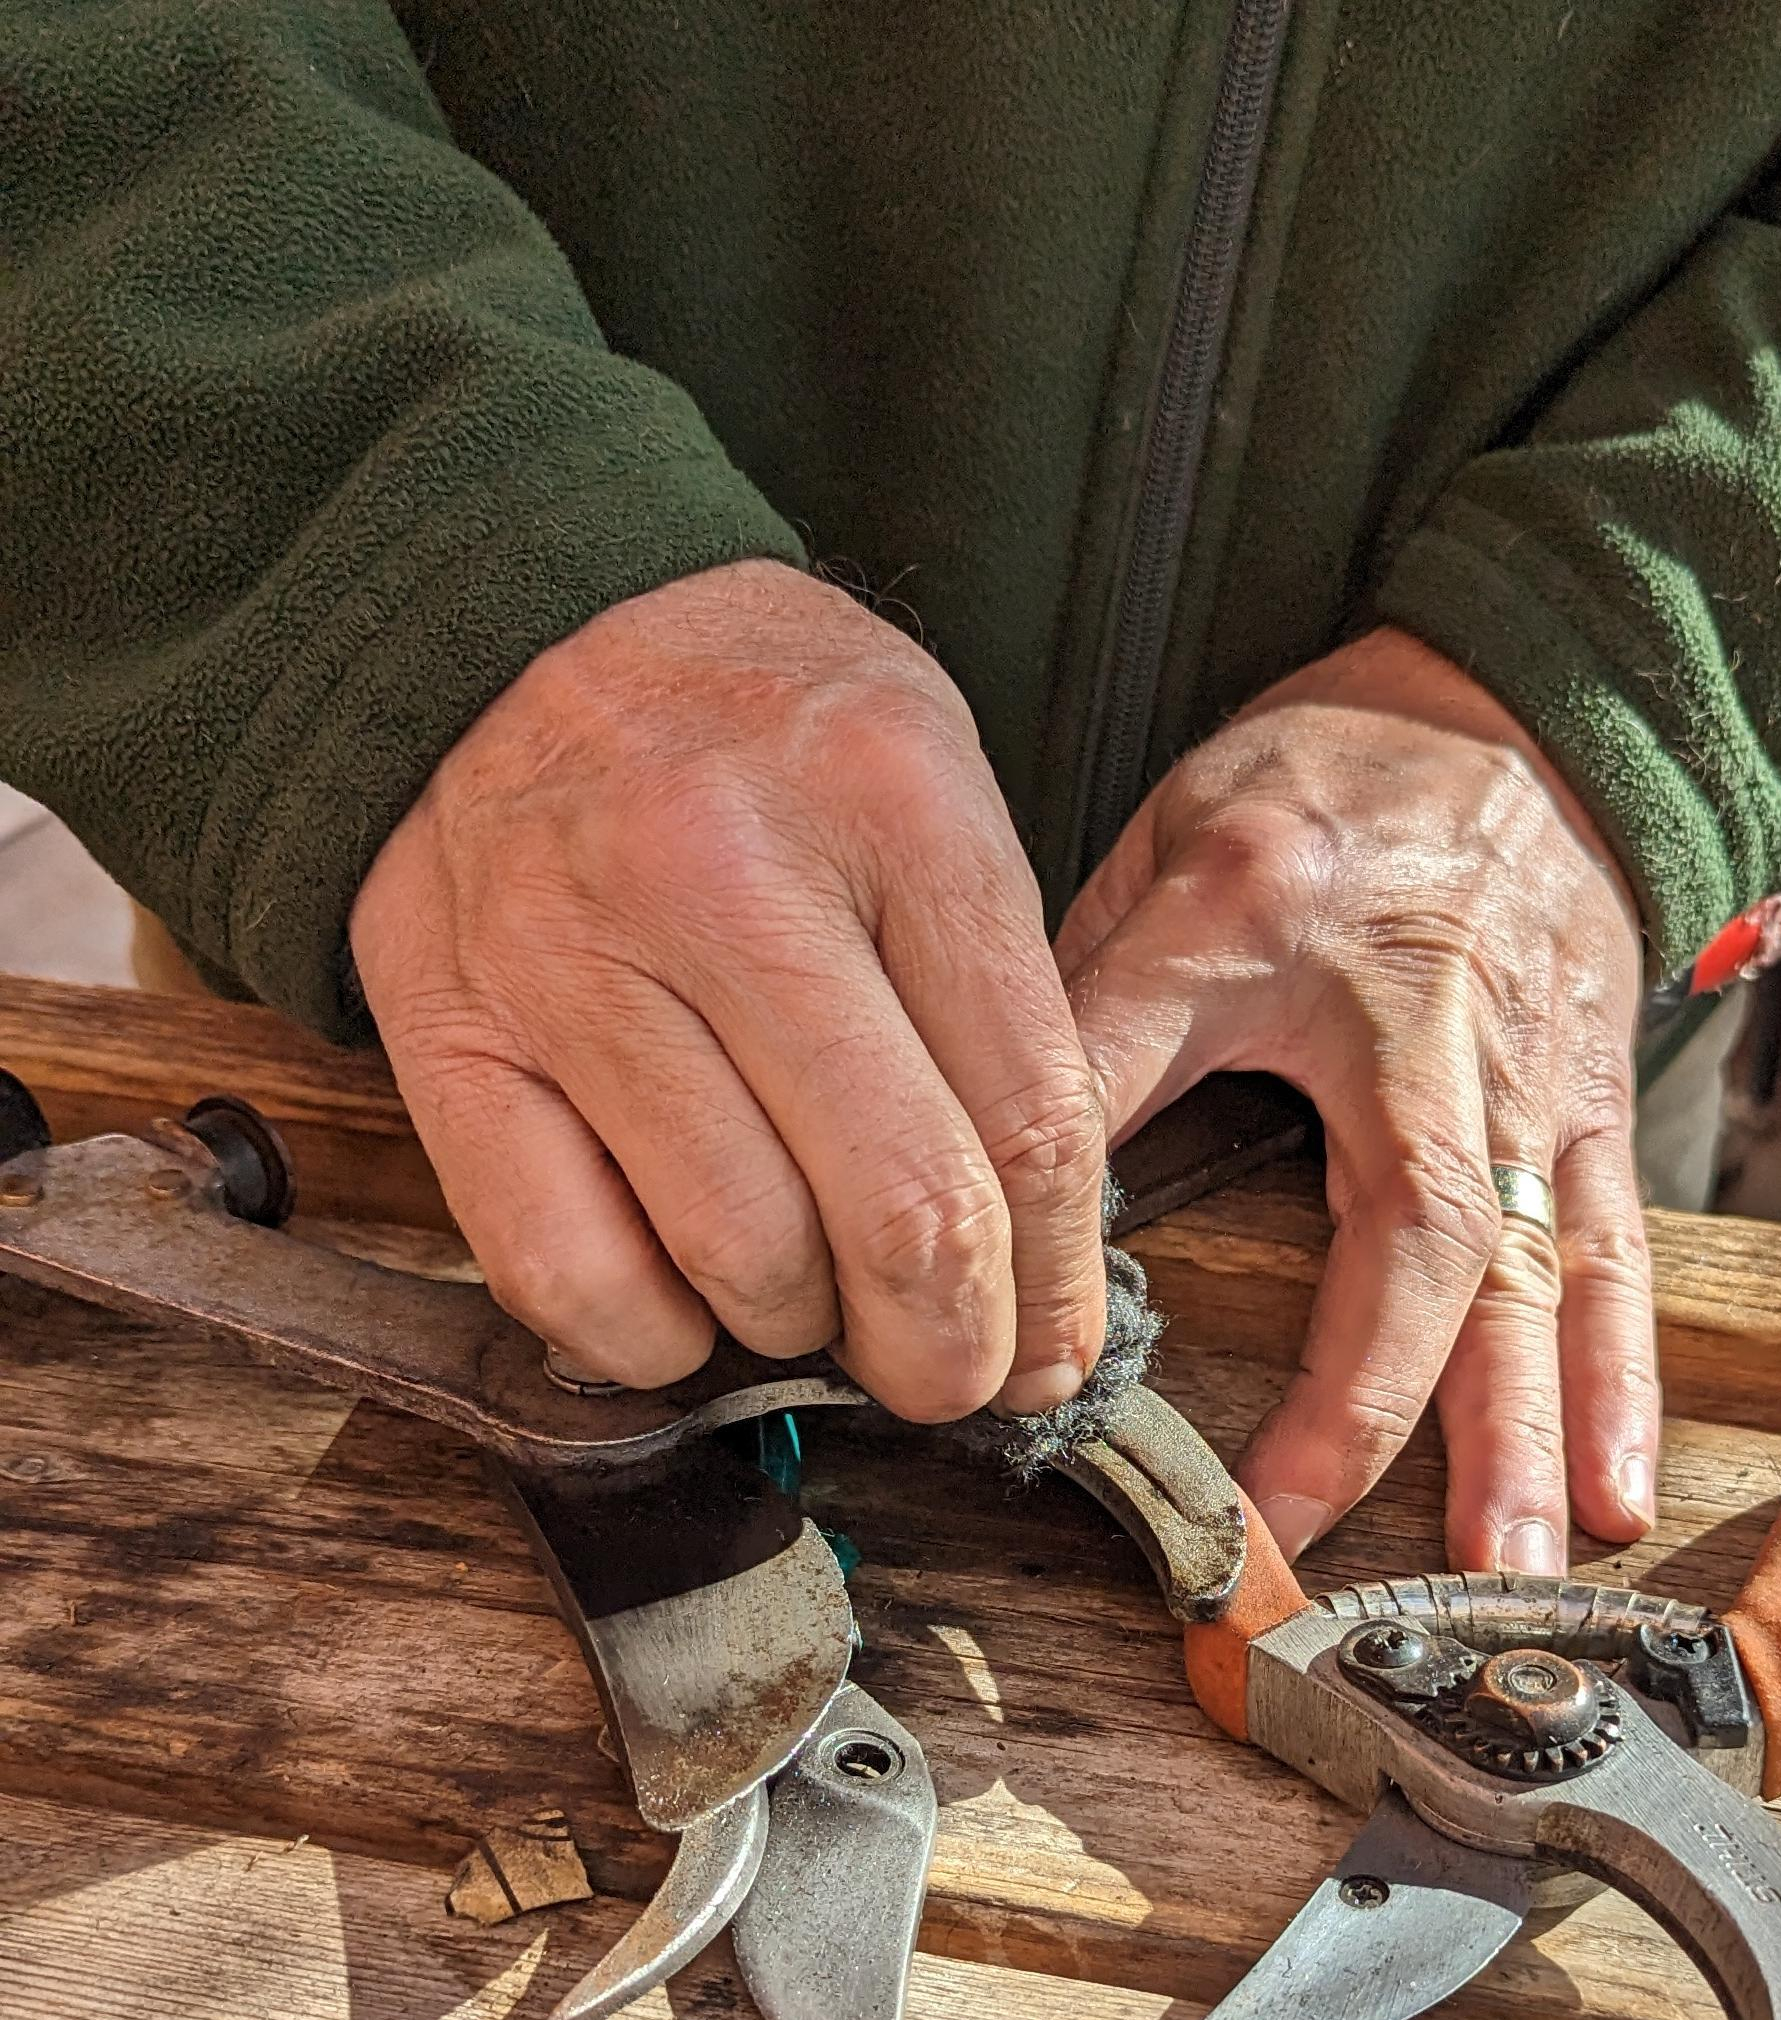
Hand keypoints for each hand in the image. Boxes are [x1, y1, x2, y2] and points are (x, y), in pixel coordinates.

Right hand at [351, 559, 1107, 1417]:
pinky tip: (683, 1298)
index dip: (1060, 1284)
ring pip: (746, 1261)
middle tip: (950, 1375)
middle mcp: (727, 877)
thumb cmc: (752, 732)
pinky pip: (567, 1275)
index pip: (1033, 1120)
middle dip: (949, 1351)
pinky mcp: (449, 1032)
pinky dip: (651, 1339)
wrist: (506, 613)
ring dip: (802, 1332)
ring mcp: (574, 958)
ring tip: (809, 1295)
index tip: (1053, 1348)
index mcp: (893, 802)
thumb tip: (1047, 1266)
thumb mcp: (927, 790)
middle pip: (903, 1216)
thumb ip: (1002, 1006)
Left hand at [1059, 625, 1653, 1571]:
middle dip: (1374, 1406)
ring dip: (1522, 1434)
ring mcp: (1531, 1082)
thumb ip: (1086, 998)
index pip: (1158, 1078)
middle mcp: (1436, 1030)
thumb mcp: (1172, 848)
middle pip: (1423, 1241)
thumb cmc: (1324, 788)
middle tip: (1314, 1543)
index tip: (1080, 1375)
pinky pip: (1618, 1255)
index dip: (1099, 1213)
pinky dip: (1621, 1380)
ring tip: (1508, 1571)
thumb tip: (977, 1163)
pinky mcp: (1590, 1112)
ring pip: (1537, 1276)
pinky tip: (1616, 1490)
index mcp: (1292, 938)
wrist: (1513, 710)